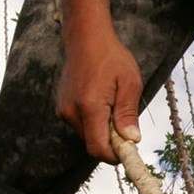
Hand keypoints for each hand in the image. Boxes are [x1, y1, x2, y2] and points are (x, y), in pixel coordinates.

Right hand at [56, 31, 142, 163]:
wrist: (85, 38)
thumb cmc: (111, 56)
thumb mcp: (129, 83)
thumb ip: (128, 114)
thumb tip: (131, 140)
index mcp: (89, 106)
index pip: (98, 148)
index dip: (115, 155)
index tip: (129, 149)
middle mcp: (72, 112)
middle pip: (93, 144)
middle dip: (111, 141)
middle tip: (125, 121)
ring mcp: (64, 110)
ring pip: (87, 135)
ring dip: (103, 130)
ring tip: (112, 104)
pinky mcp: (62, 107)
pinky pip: (81, 125)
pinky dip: (94, 121)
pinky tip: (102, 101)